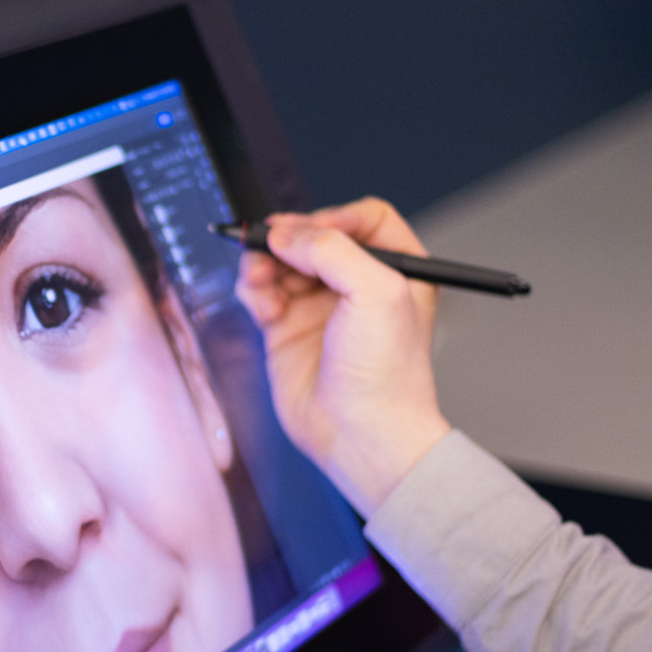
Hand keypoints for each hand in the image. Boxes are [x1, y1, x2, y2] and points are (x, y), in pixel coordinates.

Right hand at [233, 198, 450, 516]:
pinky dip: (254, 291)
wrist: (361, 435)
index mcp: (397, 271)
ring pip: (281, 261)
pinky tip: (262, 307)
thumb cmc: (387, 376)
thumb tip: (286, 234)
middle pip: (314, 237)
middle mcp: (357, 285)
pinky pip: (262, 292)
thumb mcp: (377, 292)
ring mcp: (320, 307)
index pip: (364, 219)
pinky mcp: (287, 329)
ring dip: (264, 264)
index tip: (314, 230)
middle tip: (269, 243)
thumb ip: (332, 249)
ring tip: (259, 279)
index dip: (336, 217)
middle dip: (289, 239)